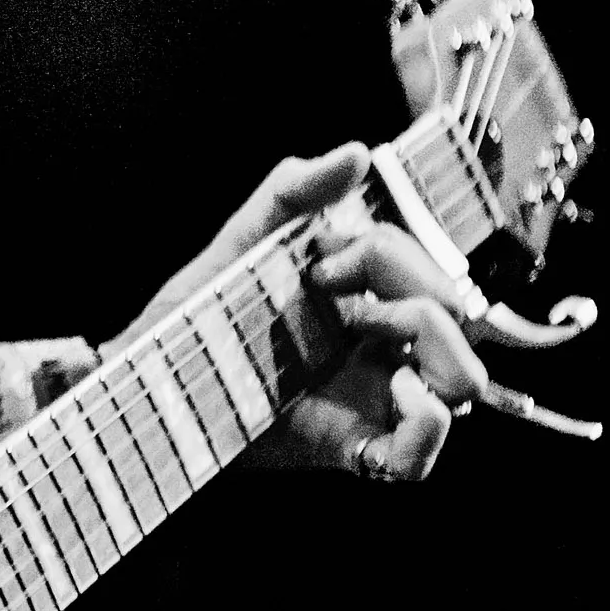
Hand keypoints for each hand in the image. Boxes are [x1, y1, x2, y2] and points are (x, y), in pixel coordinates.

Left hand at [114, 144, 485, 482]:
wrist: (148, 375)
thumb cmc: (195, 306)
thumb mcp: (242, 239)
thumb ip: (294, 191)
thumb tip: (357, 153)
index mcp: (363, 298)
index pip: (429, 269)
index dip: (393, 254)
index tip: (323, 257)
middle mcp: (377, 347)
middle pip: (458, 319)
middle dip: (413, 292)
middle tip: (328, 291)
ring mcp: (369, 399)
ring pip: (461, 383)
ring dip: (438, 351)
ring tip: (368, 337)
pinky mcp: (349, 446)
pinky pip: (420, 457)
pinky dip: (425, 427)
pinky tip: (394, 392)